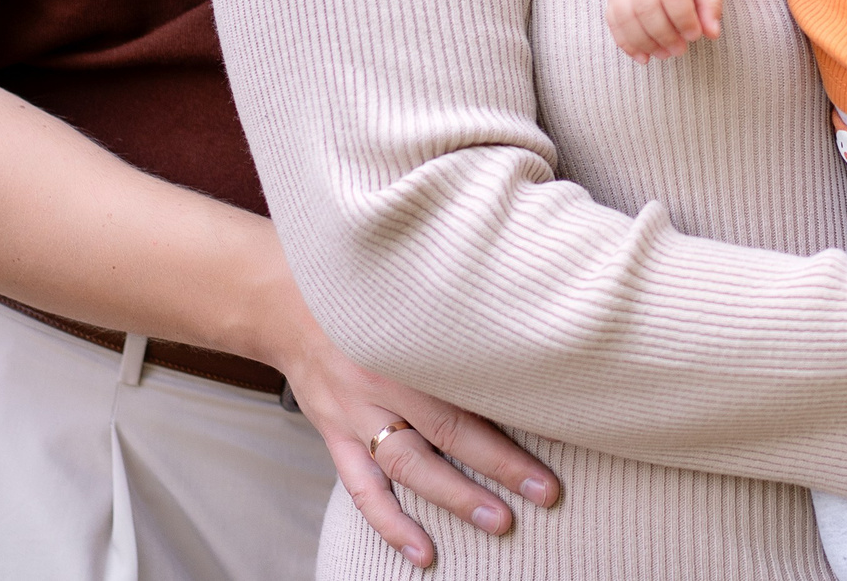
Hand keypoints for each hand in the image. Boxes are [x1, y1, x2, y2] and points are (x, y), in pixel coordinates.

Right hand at [274, 297, 560, 568]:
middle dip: (500, 463)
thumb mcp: (411, 295)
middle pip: (447, 427)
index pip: (469, 377)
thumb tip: (523, 332)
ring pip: (408, 465)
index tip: (561, 422)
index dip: (515, 402)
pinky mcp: (336, 437)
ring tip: (499, 522)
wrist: (285, 304)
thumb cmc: (366, 297)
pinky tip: (422, 551)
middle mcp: (382, 380)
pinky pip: (364, 488)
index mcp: (408, 339)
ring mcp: (355, 413)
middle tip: (545, 491)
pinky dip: (392, 524)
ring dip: (454, 496)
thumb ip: (455, 318)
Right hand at [604, 0, 722, 59]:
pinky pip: (613, 18)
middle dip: (665, 35)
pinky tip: (643, 56)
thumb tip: (711, 33)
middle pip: (647, 6)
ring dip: (645, 42)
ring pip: (626, 16)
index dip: (684, 19)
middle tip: (681, 50)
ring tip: (665, 54)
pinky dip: (626, 41)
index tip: (696, 35)